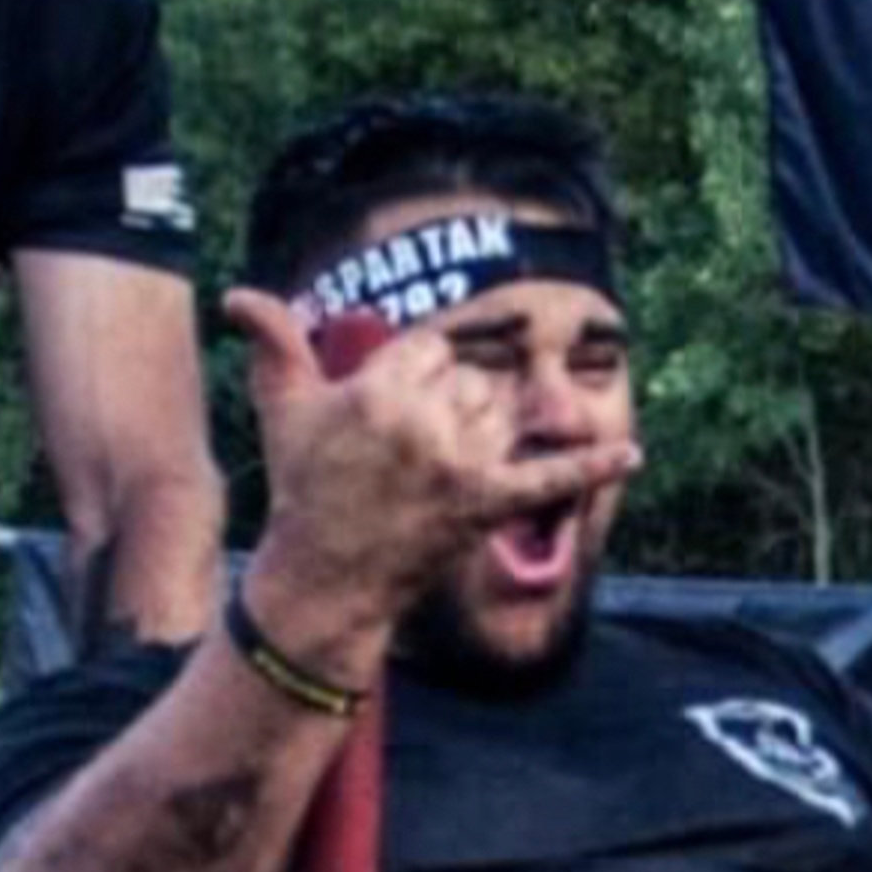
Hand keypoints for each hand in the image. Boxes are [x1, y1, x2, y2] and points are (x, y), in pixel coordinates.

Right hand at [222, 285, 642, 676]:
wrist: (323, 576)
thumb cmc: (305, 488)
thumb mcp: (285, 410)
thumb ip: (274, 342)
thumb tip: (238, 294)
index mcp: (377, 392)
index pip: (429, 348)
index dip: (413, 374)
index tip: (392, 409)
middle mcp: (422, 424)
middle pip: (468, 378)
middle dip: (447, 403)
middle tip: (410, 450)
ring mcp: (458, 467)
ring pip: (502, 413)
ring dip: (486, 430)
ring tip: (442, 464)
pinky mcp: (486, 507)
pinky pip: (551, 479)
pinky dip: (594, 467)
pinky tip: (633, 454)